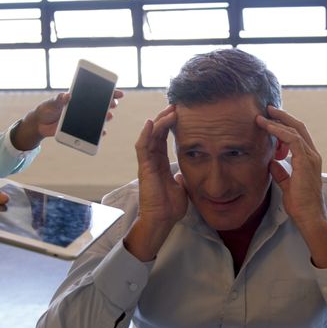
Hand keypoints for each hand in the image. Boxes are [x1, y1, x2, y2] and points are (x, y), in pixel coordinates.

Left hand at [12, 90, 123, 149]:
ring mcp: (83, 119)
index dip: (109, 92)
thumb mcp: (51, 103)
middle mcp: (83, 108)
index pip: (96, 93)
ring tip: (109, 116)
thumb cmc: (46, 109)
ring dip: (106, 117)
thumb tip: (67, 95)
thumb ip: (59, 99)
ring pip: (99, 118)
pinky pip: (92, 132)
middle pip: (101, 105)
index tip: (117, 92)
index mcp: (79, 98)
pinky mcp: (80, 130)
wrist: (40, 124)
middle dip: (109, 104)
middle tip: (113, 104)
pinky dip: (98, 133)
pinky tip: (102, 132)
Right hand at [124, 105, 187, 260]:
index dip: (170, 126)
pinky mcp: (144, 168)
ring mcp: (147, 163)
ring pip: (150, 136)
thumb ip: (181, 178)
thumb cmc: (170, 208)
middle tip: (176, 106)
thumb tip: (184, 174)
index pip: (163, 139)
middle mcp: (152, 161)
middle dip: (165, 118)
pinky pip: (142, 147)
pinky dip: (146, 134)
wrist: (162, 221)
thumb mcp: (181, 188)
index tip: (180, 114)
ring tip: (170, 110)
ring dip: (159, 122)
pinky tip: (152, 122)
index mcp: (160, 164)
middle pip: (156, 133)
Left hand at [256, 106, 326, 267]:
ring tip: (263, 115)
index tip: (270, 118)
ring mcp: (311, 157)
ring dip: (278, 121)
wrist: (309, 217)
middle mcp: (313, 155)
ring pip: (295, 130)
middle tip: (267, 108)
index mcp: (309, 159)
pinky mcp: (306, 162)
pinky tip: (268, 127)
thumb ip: (281, 173)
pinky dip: (279, 131)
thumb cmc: (300, 205)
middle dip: (283, 116)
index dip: (285, 125)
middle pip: (298, 127)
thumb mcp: (286, 185)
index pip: (298, 135)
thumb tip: (271, 163)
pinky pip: (292, 139)